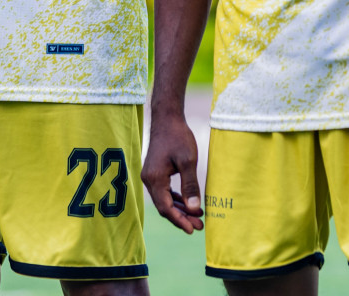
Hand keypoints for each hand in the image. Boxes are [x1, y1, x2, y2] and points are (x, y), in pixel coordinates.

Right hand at [141, 107, 202, 232]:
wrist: (167, 119)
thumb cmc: (178, 137)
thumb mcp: (188, 161)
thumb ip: (190, 186)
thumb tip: (194, 209)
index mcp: (155, 178)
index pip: (165, 208)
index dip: (179, 220)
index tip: (192, 229)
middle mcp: (149, 180)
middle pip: (164, 206)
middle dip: (181, 218)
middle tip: (199, 226)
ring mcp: (150, 176)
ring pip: (164, 200)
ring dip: (180, 210)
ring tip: (197, 218)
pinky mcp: (155, 172)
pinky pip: (165, 192)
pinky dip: (176, 199)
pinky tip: (188, 204)